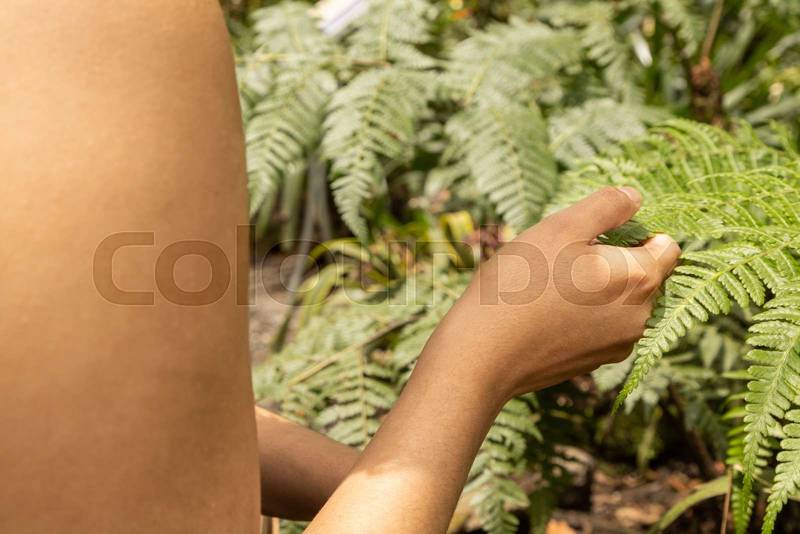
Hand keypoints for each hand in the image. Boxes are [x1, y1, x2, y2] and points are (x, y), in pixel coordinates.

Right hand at [425, 187, 679, 403]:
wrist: (482, 353)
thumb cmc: (520, 283)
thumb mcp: (560, 227)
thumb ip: (606, 206)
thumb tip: (634, 197)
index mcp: (640, 278)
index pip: (668, 246)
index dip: (637, 231)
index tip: (596, 233)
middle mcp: (640, 318)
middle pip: (644, 275)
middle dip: (614, 261)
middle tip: (564, 257)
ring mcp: (617, 345)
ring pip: (620, 302)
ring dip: (597, 288)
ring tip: (550, 285)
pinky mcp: (593, 363)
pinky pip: (600, 327)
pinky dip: (582, 314)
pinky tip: (545, 311)